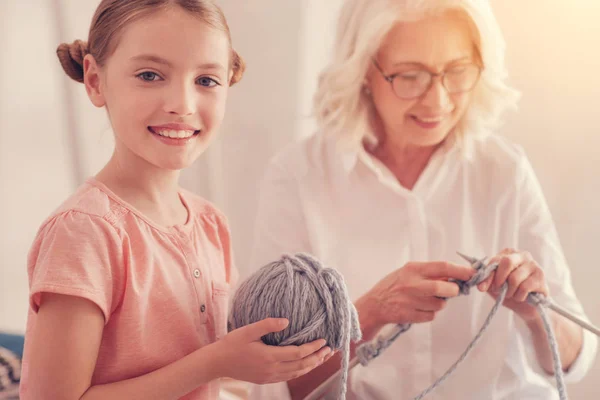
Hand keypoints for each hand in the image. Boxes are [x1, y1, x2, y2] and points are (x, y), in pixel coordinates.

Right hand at [211, 318, 332, 383]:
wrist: (217, 363)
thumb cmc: (232, 344)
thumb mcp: (248, 330)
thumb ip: (268, 325)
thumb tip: (287, 321)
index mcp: (270, 357)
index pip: (298, 353)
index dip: (313, 347)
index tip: (323, 340)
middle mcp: (272, 369)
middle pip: (302, 366)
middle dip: (318, 358)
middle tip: (330, 350)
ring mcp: (269, 377)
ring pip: (297, 374)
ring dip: (312, 366)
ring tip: (322, 358)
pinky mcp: (266, 379)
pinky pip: (288, 377)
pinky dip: (300, 371)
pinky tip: (305, 366)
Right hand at [360, 261, 475, 326]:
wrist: (375, 304)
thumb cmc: (394, 285)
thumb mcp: (408, 272)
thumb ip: (429, 273)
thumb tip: (454, 276)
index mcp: (413, 269)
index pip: (442, 267)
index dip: (460, 270)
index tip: (473, 273)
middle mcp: (412, 284)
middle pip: (444, 287)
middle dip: (453, 290)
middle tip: (452, 290)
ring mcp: (410, 301)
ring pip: (440, 304)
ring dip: (439, 303)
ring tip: (426, 300)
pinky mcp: (410, 315)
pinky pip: (431, 315)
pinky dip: (430, 313)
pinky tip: (418, 308)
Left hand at [477, 248, 548, 321]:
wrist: (527, 307)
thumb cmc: (509, 291)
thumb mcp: (493, 284)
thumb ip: (485, 279)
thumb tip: (477, 281)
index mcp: (509, 253)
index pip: (495, 260)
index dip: (487, 275)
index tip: (481, 288)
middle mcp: (523, 255)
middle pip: (507, 262)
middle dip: (499, 280)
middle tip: (498, 290)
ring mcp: (534, 266)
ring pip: (514, 278)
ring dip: (509, 292)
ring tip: (511, 294)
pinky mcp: (541, 278)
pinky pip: (524, 288)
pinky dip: (518, 296)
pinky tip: (521, 297)